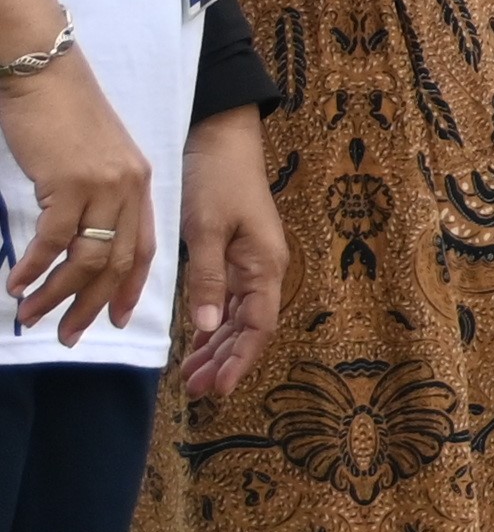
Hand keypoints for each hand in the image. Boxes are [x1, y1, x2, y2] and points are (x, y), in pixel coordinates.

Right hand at [0, 0, 148, 343]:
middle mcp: (130, 187)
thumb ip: (96, 196)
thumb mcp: (92, 158)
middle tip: (67, 335)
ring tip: (29, 315)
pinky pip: (55, 240)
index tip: (114, 321)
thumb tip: (78, 239)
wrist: (43, 71)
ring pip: (87, 259)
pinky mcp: (71, 182)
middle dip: (90, 306)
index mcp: (140, 183)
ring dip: (57, 294)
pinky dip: (36, 267)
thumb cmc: (61, 114)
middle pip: (118, 263)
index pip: (144, 248)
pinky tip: (17, 283)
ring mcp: (104, 185)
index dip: (128, 289)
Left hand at [177, 107, 280, 394]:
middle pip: (251, 328)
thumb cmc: (218, 180)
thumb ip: (209, 280)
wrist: (223, 140)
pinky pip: (230, 300)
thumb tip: (210, 329)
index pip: (259, 326)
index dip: (241, 360)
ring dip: (218, 347)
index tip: (220, 389)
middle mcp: (264, 269)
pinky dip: (214, 325)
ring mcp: (253, 263)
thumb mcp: (208, 230)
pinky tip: (198, 342)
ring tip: (192, 375)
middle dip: (226, 361)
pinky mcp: (238, 255)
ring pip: (239, 318)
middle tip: (196, 390)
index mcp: (264, 265)